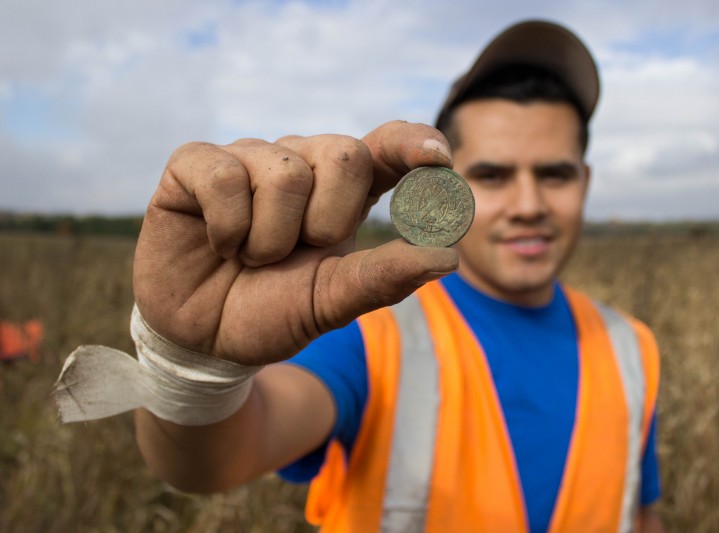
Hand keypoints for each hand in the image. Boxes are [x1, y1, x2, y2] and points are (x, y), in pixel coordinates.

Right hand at [132, 121, 457, 364]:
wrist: (204, 338)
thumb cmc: (274, 311)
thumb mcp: (333, 302)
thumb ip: (385, 278)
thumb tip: (447, 257)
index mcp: (344, 192)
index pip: (388, 146)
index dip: (414, 144)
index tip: (439, 160)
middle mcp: (302, 164)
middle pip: (346, 154)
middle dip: (328, 220)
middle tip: (300, 253)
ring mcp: (249, 158)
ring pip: (284, 171)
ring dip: (271, 238)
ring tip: (253, 258)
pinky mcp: (196, 163)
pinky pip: (224, 174)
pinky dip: (228, 226)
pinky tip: (221, 243)